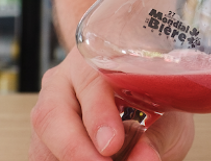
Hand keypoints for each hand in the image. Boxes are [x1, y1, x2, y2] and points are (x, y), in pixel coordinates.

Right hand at [31, 49, 193, 160]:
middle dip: (75, 149)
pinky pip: (43, 156)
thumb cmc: (151, 96)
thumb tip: (143, 159)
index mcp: (95, 61)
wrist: (136, 92)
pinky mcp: (44, 138)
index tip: (111, 144)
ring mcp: (48, 110)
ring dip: (68, 159)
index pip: (89, 83)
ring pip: (42, 140)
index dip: (98, 116)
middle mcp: (63, 82)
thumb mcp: (168, 112)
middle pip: (50, 114)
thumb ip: (157, 137)